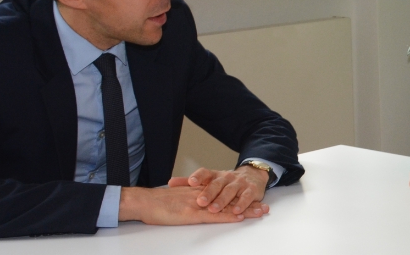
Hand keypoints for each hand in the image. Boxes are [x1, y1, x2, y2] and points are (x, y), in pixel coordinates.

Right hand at [118, 184, 267, 224]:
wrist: (145, 202)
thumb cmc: (157, 204)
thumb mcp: (177, 200)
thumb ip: (189, 199)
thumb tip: (199, 203)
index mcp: (200, 192)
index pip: (224, 194)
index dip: (240, 197)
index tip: (254, 200)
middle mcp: (203, 196)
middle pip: (230, 199)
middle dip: (249, 203)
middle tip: (265, 206)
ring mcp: (199, 204)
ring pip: (226, 207)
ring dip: (244, 210)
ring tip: (260, 212)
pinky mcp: (193, 214)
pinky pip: (213, 215)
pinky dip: (227, 216)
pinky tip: (238, 217)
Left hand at [168, 165, 269, 214]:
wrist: (252, 175)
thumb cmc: (225, 181)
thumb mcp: (208, 180)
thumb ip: (189, 182)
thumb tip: (170, 182)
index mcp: (215, 175)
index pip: (205, 173)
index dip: (198, 177)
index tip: (191, 182)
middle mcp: (226, 178)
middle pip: (217, 184)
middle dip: (209, 193)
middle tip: (201, 201)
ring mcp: (238, 183)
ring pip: (230, 191)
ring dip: (222, 200)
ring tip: (214, 209)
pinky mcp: (250, 190)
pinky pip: (246, 197)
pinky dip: (241, 204)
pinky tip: (236, 210)